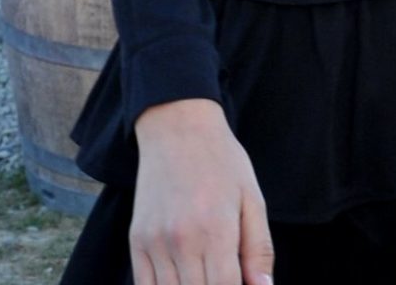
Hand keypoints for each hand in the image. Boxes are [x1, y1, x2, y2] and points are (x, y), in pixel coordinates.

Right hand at [131, 99, 272, 284]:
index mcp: (217, 231)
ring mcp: (155, 243)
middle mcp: (183, 241)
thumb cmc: (222, 161)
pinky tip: (179, 280)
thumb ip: (259, 249)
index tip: (240, 284)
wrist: (177, 126)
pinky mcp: (136, 241)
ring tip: (204, 275)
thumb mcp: (252, 198)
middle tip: (222, 275)